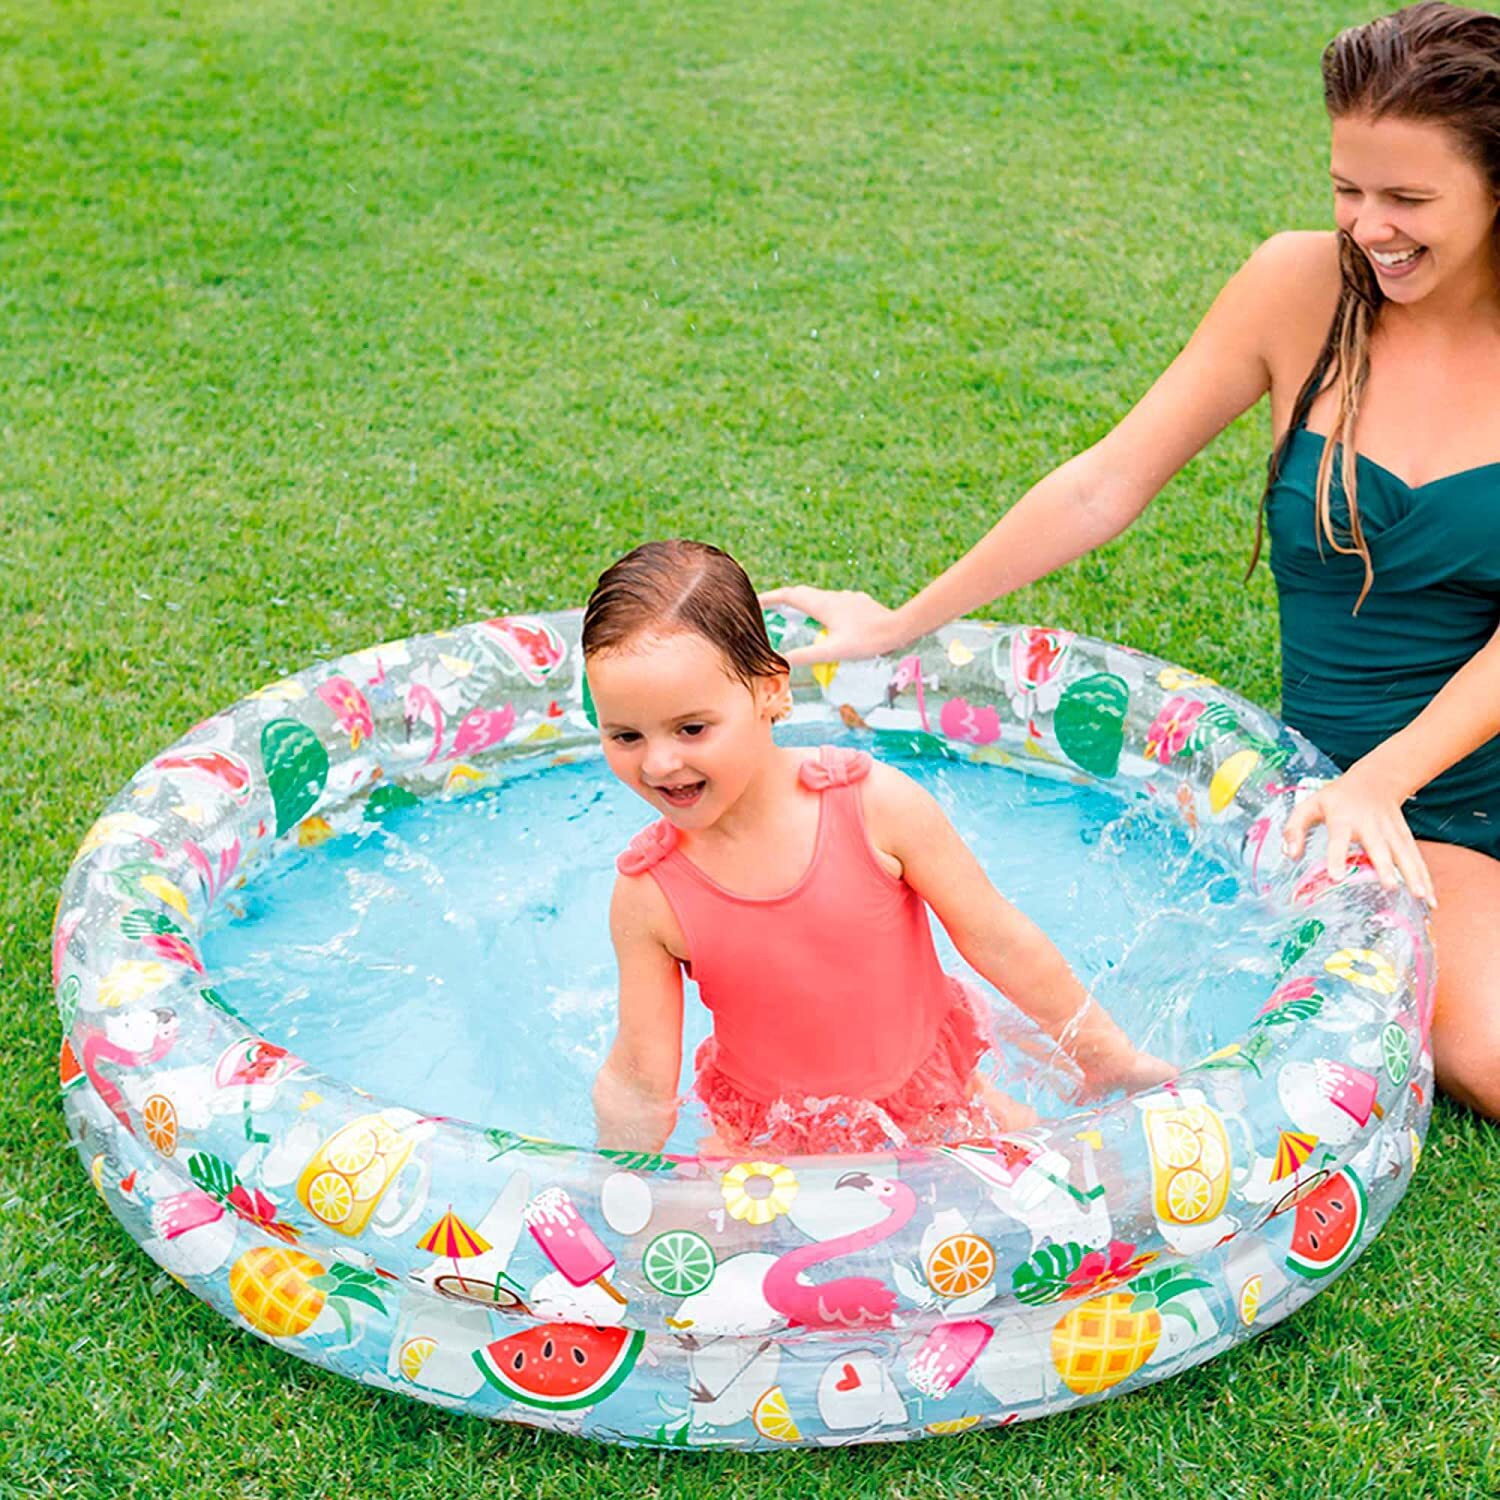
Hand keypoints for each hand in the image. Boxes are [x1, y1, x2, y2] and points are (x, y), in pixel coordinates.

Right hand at [758, 585, 905, 664]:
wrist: (899, 628)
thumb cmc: (868, 640)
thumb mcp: (833, 651)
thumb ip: (806, 656)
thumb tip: (782, 661)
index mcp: (822, 606)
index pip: (788, 597)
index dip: (769, 598)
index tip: (755, 601)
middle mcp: (831, 597)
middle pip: (801, 594)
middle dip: (783, 600)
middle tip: (770, 608)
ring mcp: (846, 598)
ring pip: (818, 598)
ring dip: (803, 604)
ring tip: (795, 616)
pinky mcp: (858, 603)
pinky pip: (833, 603)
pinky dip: (821, 609)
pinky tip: (828, 621)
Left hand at [1281, 763, 1434, 905]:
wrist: (1373, 780)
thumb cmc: (1335, 799)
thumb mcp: (1309, 805)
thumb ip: (1294, 829)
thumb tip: (1289, 855)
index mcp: (1342, 818)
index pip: (1338, 838)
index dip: (1337, 857)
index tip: (1336, 877)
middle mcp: (1370, 825)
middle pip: (1379, 847)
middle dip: (1385, 867)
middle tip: (1390, 887)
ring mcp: (1391, 831)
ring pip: (1404, 854)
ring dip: (1414, 876)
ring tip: (1421, 899)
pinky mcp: (1405, 837)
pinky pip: (1416, 859)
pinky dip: (1425, 878)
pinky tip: (1430, 900)